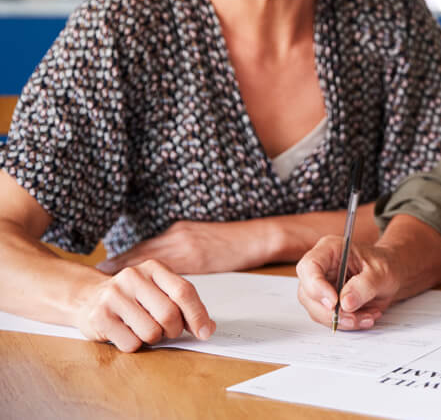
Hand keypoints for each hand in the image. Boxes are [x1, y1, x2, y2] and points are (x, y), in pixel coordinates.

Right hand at [75, 259, 214, 351]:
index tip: (204, 332)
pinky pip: (131, 343)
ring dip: (153, 338)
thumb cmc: (132, 298)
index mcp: (153, 268)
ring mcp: (113, 296)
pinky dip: (134, 344)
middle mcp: (133, 277)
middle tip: (167, 331)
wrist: (88, 297)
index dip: (197, 315)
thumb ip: (184, 305)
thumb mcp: (159, 291)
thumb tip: (207, 329)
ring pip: (151, 332)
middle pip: (169, 314)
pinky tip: (125, 332)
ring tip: (142, 328)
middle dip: (173, 330)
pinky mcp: (99, 316)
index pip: (183, 291)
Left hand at [97, 221, 262, 274]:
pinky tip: (142, 292)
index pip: (147, 247)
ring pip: (151, 260)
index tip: (106, 268)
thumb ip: (184, 250)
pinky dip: (154, 282)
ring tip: (111, 285)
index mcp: (178, 232)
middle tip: (99, 276)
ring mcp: (187, 245)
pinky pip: (169, 272)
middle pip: (142, 252)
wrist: (258, 237)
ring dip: (132, 273)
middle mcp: (178, 236)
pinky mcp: (197, 257)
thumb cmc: (233, 242)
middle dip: (121, 265)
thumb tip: (165, 271)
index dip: (126, 258)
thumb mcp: (203, 242)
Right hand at [296, 235, 399, 329]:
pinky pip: (328, 319)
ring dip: (342, 320)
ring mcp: (320, 286)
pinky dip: (347, 323)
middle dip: (330, 312)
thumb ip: (365, 285)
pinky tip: (365, 316)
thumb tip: (345, 303)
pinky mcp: (326, 303)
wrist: (392, 274)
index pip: (309, 266)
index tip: (334, 302)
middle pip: (307, 293)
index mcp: (330, 249)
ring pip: (317, 311)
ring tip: (367, 316)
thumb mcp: (381, 272)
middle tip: (354, 317)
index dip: (316, 286)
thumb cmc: (385, 264)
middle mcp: (321, 268)